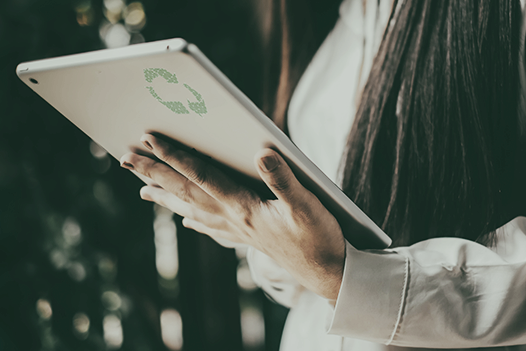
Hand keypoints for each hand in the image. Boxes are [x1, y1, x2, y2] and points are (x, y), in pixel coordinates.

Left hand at [120, 134, 345, 299]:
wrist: (328, 272)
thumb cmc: (320, 239)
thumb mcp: (308, 206)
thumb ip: (284, 179)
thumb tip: (261, 152)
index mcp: (244, 207)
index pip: (202, 176)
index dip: (175, 156)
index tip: (149, 139)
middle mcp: (233, 218)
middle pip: (186, 192)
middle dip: (154, 174)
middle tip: (126, 159)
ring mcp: (237, 230)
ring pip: (192, 209)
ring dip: (166, 196)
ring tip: (142, 188)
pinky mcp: (246, 237)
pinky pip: (209, 226)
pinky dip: (192, 219)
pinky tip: (184, 218)